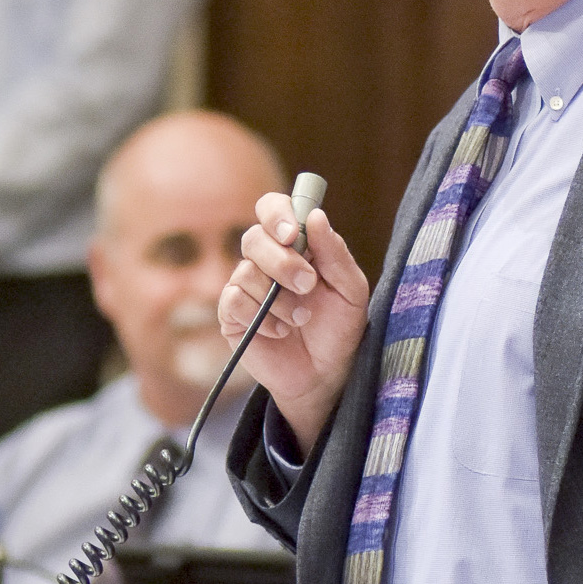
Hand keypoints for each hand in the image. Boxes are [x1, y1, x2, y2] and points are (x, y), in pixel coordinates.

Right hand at [219, 194, 369, 454]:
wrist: (325, 374)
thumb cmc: (339, 328)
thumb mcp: (350, 290)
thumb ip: (335, 252)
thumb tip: (315, 216)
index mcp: (295, 244)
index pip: (272, 209)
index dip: (277, 214)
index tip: (293, 233)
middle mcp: (266, 260)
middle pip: (253, 238)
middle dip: (282, 261)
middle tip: (308, 284)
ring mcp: (246, 286)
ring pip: (245, 272)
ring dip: (278, 298)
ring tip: (301, 318)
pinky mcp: (232, 315)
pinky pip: (234, 301)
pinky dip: (263, 317)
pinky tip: (281, 331)